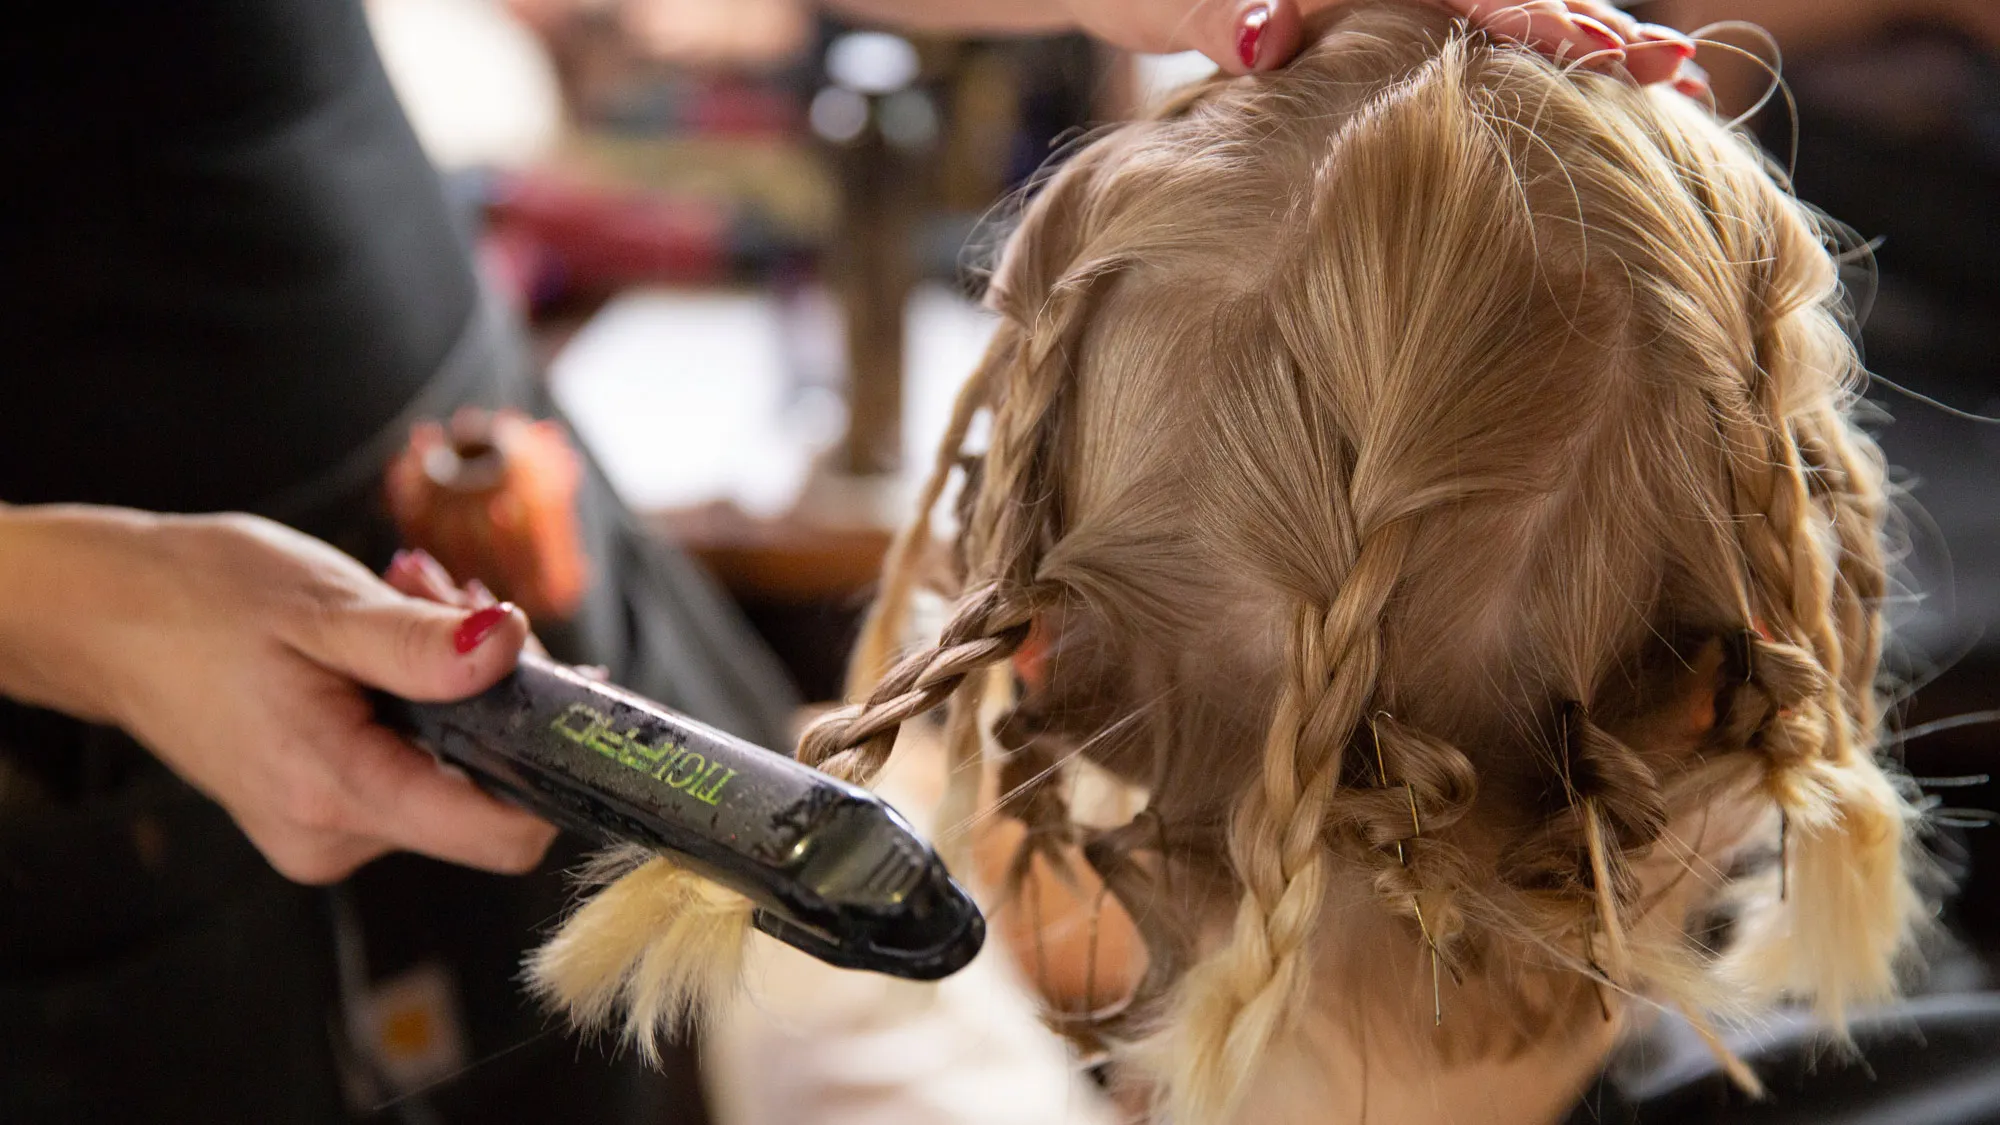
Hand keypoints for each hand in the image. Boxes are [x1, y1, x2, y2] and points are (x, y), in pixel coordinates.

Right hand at [0, 506, 556, 882]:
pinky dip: (421, 698)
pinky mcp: (325, 809)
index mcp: (338, 795)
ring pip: (454, 767)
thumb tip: (514, 648)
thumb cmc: (198, 603)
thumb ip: (422, 644)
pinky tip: (389, 635)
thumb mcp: (322, 606)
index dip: (552, 764)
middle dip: (494, 687)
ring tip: (412, 601)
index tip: (560, 684)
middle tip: (453, 599)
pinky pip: (414, 762)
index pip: (503, 834)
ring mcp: (329, 831)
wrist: (105, 619)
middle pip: (487, 788)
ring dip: (456, 680)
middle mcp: (336, 837)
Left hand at [1056, 0, 1702, 91]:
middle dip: (1588, 24)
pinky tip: (1594, 83)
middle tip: (1678, 75)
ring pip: (1497, 4)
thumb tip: (1273, 39)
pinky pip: (1465, 28)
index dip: (1528, 11)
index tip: (1597, 48)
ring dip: (1580, 39)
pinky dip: (1529, 52)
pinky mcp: (1373, 11)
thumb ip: (1212, 11)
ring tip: (1671, 85)